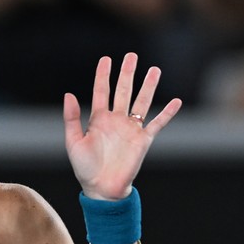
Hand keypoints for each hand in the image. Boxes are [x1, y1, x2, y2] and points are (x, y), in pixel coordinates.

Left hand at [64, 53, 181, 199]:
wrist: (101, 188)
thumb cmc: (85, 167)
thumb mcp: (73, 141)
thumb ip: (71, 118)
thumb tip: (68, 94)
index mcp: (98, 119)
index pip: (102, 91)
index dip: (103, 75)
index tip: (106, 59)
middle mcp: (116, 120)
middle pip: (123, 91)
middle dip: (127, 74)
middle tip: (132, 56)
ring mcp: (131, 129)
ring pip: (142, 102)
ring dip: (148, 86)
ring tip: (154, 70)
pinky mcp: (143, 140)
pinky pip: (157, 124)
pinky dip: (167, 113)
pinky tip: (175, 101)